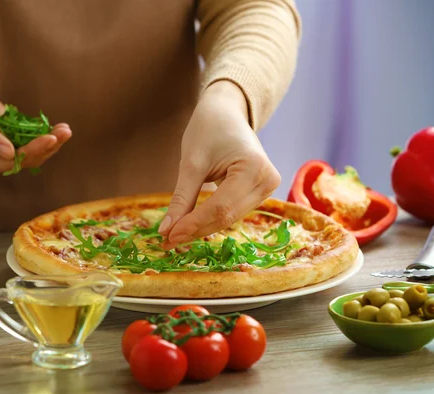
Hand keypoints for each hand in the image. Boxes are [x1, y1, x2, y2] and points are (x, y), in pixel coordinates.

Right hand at [0, 74, 71, 174]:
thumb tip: (8, 152)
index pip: (8, 162)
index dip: (30, 152)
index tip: (48, 139)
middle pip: (24, 158)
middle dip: (45, 147)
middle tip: (64, 132)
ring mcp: (0, 146)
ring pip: (30, 149)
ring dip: (49, 141)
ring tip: (66, 130)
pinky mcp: (7, 133)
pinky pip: (28, 137)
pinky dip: (43, 132)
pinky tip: (60, 127)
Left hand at [159, 81, 280, 248]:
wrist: (226, 112)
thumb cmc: (208, 129)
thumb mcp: (191, 163)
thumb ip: (182, 199)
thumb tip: (166, 231)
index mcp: (254, 168)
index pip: (221, 208)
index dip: (194, 225)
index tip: (168, 237)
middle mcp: (267, 181)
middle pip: (227, 217)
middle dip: (195, 230)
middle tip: (166, 241)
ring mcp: (266, 188)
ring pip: (229, 218)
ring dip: (201, 228)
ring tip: (174, 235)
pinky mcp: (259, 193)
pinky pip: (232, 212)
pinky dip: (210, 219)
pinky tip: (189, 226)